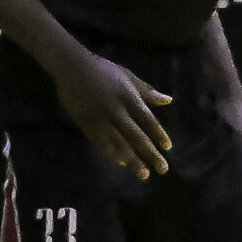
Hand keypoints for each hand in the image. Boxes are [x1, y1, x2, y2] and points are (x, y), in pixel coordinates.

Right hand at [54, 50, 171, 178]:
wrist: (72, 68)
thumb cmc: (104, 70)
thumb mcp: (128, 76)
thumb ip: (148, 91)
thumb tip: (169, 101)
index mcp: (128, 96)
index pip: (147, 119)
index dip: (158, 134)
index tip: (168, 147)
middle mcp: (116, 110)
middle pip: (136, 136)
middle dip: (150, 153)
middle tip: (163, 169)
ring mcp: (100, 118)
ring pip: (118, 144)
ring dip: (132, 160)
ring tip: (144, 173)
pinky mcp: (86, 124)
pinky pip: (101, 143)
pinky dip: (113, 154)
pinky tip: (123, 162)